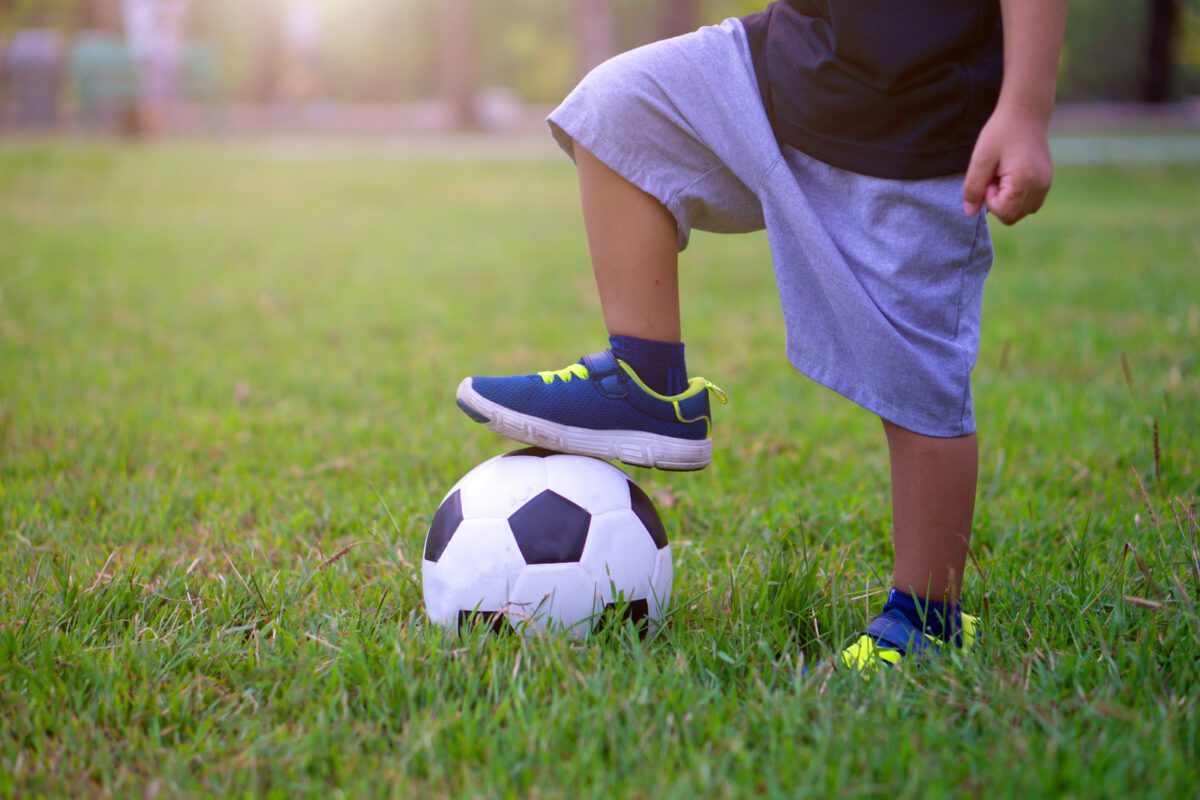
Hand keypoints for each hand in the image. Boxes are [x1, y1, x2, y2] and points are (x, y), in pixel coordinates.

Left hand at [962, 104, 1053, 224]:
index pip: (1004, 213)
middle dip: (998, 201)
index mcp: (1025, 182)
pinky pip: (1029, 202)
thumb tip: (970, 213)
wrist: (1025, 113)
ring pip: (1021, 211)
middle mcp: (1041, 187)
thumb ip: (973, 188)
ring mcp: (1046, 184)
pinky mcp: (1046, 181)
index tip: (990, 177)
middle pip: (1013, 216)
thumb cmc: (1001, 132)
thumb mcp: (981, 159)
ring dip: (1007, 200)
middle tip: (995, 176)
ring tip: (1004, 174)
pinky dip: (1017, 196)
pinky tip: (1012, 175)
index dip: (990, 199)